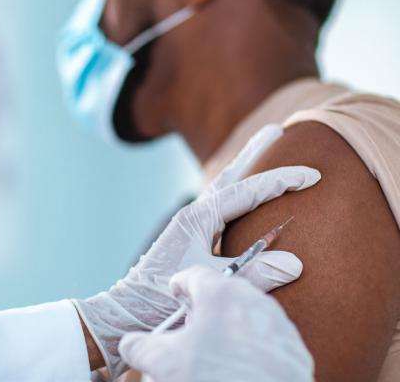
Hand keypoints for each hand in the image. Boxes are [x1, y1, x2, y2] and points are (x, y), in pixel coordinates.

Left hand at [73, 125, 320, 377]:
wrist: (128, 310)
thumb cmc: (163, 297)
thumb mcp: (211, 283)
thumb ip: (253, 273)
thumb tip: (295, 263)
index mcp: (197, 218)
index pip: (247, 191)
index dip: (280, 182)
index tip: (312, 174)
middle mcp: (193, 215)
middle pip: (230, 176)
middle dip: (254, 153)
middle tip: (276, 130)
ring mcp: (189, 224)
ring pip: (223, 189)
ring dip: (245, 170)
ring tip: (262, 152)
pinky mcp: (189, 237)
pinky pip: (219, 206)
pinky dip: (236, 194)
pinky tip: (243, 200)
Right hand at [119, 266, 313, 381]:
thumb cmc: (214, 378)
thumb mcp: (164, 362)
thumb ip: (140, 346)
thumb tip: (130, 343)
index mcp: (221, 293)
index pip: (194, 275)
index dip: (179, 284)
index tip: (175, 294)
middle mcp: (253, 300)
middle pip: (223, 293)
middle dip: (205, 307)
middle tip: (192, 328)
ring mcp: (277, 324)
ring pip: (247, 313)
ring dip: (230, 324)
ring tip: (216, 350)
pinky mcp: (294, 348)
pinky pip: (267, 337)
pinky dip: (252, 345)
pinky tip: (240, 365)